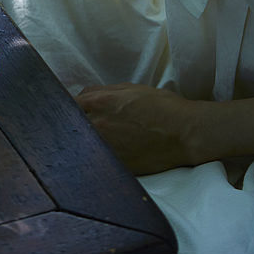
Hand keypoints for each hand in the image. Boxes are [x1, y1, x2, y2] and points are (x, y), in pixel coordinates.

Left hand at [76, 83, 200, 174]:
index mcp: (99, 102)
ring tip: (93, 142)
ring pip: (81, 145)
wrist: (187, 133)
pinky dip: (97, 158)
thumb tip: (82, 96)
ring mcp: (105, 146)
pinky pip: (97, 160)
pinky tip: (104, 155)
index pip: (66, 104)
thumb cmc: (163, 107)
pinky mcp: (116, 164)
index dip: (68, 109)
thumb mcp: (130, 89)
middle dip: (74, 126)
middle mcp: (98, 124)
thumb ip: (101, 91)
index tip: (71, 113)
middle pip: (71, 125)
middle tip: (81, 129)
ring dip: (83, 143)